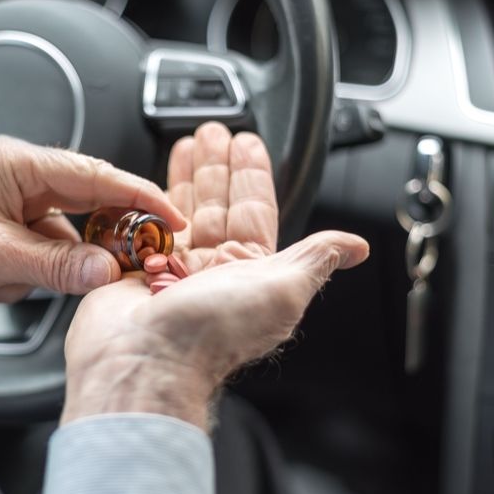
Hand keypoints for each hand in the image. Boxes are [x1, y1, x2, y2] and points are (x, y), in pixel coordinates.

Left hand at [0, 136, 185, 317]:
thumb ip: (56, 265)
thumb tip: (107, 269)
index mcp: (17, 164)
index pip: (96, 175)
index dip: (140, 197)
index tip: (172, 218)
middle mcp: (15, 178)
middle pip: (83, 207)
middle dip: (88, 244)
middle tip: (115, 266)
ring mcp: (7, 205)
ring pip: (60, 240)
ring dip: (42, 268)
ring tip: (0, 278)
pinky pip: (37, 255)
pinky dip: (23, 276)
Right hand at [62, 122, 368, 430]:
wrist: (146, 360)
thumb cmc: (213, 332)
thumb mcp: (283, 288)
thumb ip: (316, 258)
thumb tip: (357, 246)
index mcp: (250, 274)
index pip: (256, 211)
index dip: (253, 176)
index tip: (247, 144)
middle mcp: (212, 272)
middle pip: (217, 206)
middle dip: (217, 167)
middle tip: (213, 133)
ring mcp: (172, 273)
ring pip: (181, 214)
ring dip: (185, 177)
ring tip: (186, 144)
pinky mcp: (135, 273)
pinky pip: (143, 231)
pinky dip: (145, 204)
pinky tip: (148, 183)